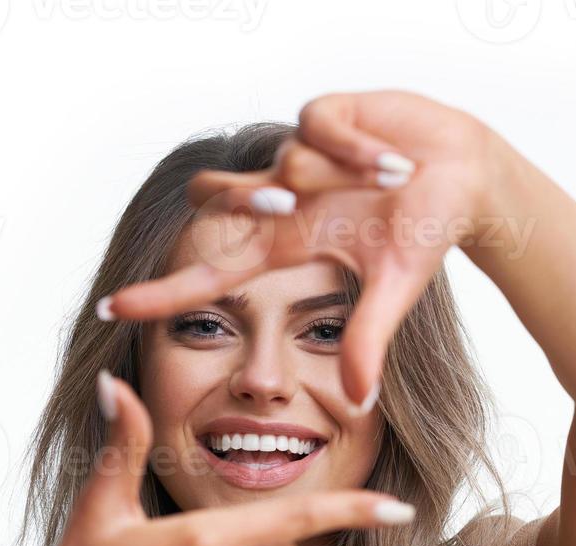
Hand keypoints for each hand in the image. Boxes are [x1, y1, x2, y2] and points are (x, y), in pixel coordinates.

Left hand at [99, 90, 507, 408]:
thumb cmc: (424, 230)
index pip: (208, 274)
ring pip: (284, 165)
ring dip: (339, 176)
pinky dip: (360, 149)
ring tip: (389, 181)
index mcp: (285, 245)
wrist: (466, 173)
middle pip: (214, 196)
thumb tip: (360, 402)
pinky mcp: (322, 113)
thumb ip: (368, 340)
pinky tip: (393, 159)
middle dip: (247, 202)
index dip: (161, 292)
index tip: (110, 308)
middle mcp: (280, 199)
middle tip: (291, 206)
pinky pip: (318, 129)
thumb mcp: (393, 290)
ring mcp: (295, 154)